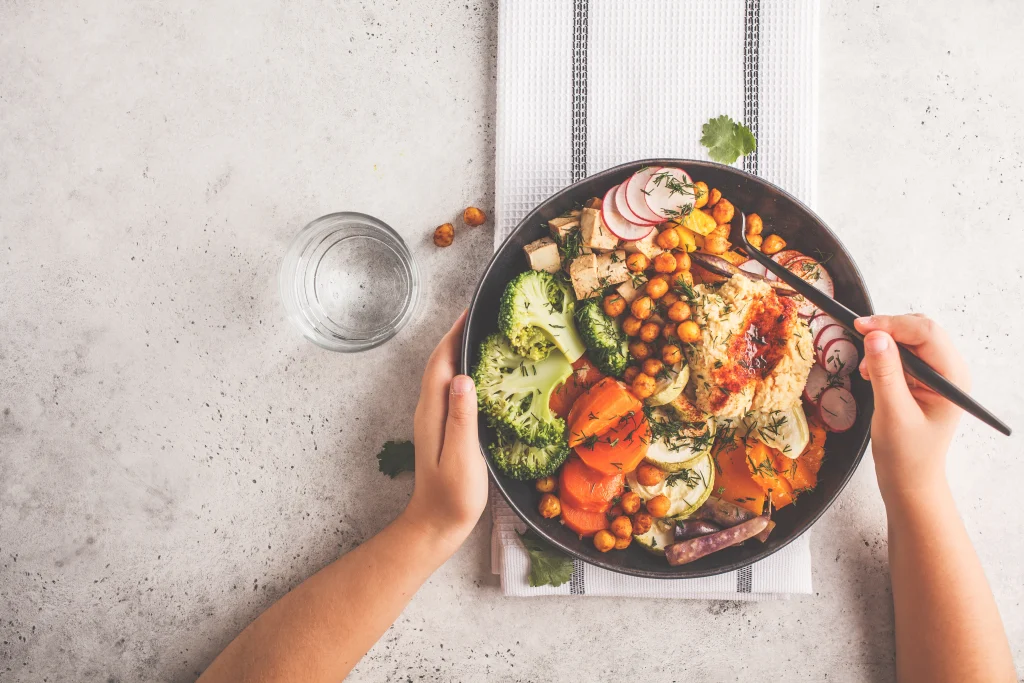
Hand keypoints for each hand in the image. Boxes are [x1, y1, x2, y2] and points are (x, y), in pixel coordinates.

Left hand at [403, 311, 488, 545]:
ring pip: (444, 374)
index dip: (453, 336)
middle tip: (481, 316)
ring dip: (459, 352)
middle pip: (440, 363)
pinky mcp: (443, 428)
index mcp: (432, 412)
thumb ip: (462, 417)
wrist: (437, 524)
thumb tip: (463, 377)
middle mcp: (429, 410)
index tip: (469, 312)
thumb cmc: (453, 496)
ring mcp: (433, 419)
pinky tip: (481, 374)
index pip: (440, 363)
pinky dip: (464, 372)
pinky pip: (451, 389)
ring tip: (483, 336)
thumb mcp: (462, 456)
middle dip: (456, 337)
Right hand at [854, 314, 969, 503]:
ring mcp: (936, 375)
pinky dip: (882, 356)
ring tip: (866, 369)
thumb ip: (885, 373)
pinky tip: (870, 373)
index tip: (860, 327)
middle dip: (888, 331)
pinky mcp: (921, 380)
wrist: (908, 479)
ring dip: (884, 344)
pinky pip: (902, 354)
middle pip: (920, 330)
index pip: (926, 333)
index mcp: (952, 379)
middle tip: (859, 338)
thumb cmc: (906, 454)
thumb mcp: (892, 413)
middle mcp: (949, 372)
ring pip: (909, 339)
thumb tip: (875, 337)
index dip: (892, 325)